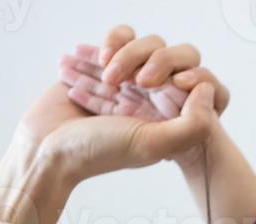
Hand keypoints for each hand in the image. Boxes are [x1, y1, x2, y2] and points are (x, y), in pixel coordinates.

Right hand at [56, 25, 230, 173]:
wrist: (47, 147)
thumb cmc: (99, 150)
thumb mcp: (153, 143)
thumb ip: (193, 124)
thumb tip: (208, 89)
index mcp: (173, 116)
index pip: (194, 79)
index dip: (182, 73)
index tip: (155, 84)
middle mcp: (154, 98)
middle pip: (170, 55)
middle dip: (150, 59)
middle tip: (133, 80)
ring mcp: (129, 81)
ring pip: (141, 45)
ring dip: (121, 54)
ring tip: (106, 78)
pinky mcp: (103, 68)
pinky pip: (115, 41)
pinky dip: (99, 48)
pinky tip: (88, 62)